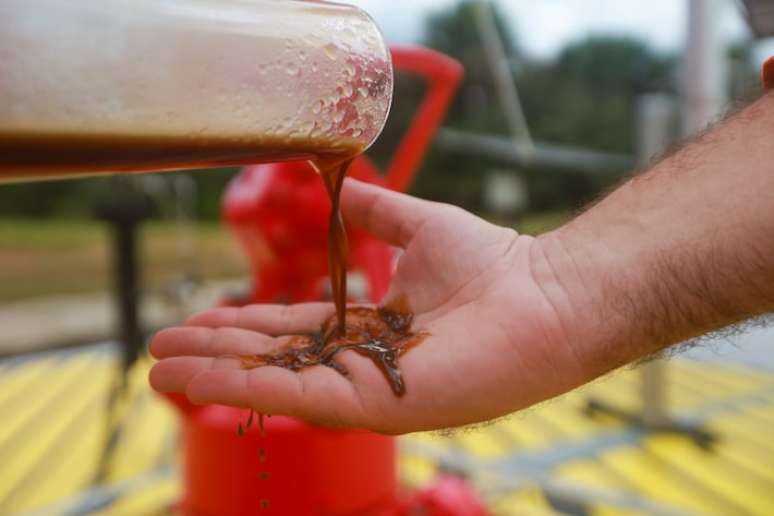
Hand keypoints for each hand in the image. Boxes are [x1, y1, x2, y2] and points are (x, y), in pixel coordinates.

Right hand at [149, 178, 581, 433]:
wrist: (544, 293)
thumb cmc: (495, 262)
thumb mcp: (420, 226)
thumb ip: (376, 214)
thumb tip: (342, 188)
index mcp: (369, 328)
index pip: (292, 329)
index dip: (244, 325)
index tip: (197, 317)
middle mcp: (363, 362)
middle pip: (275, 360)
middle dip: (215, 354)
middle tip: (158, 350)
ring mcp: (369, 388)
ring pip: (277, 383)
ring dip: (215, 375)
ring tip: (159, 368)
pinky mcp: (378, 406)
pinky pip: (300, 395)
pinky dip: (246, 386)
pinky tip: (199, 376)